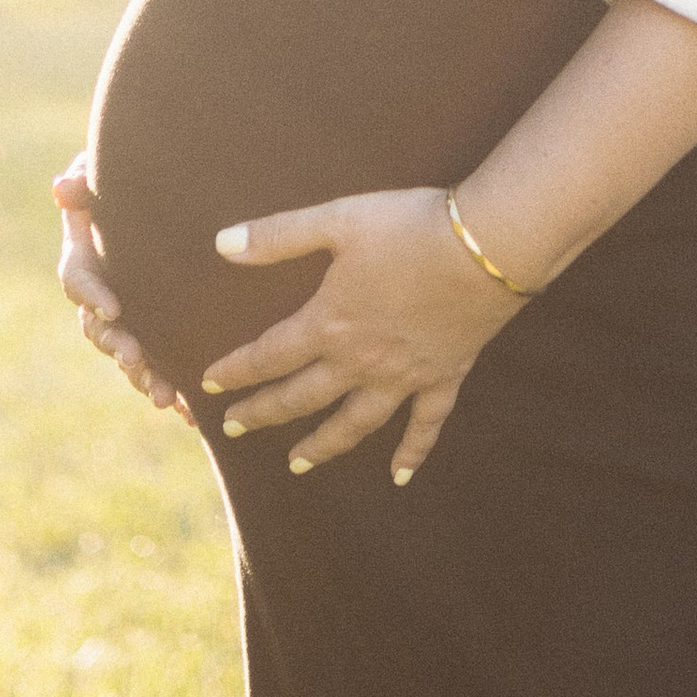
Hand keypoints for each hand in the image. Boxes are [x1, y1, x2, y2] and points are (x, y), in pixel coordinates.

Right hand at [52, 165, 193, 419]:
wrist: (167, 207)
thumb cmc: (131, 185)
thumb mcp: (107, 179)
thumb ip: (85, 183)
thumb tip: (63, 188)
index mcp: (86, 259)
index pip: (77, 279)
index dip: (91, 293)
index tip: (111, 306)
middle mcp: (103, 297)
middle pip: (99, 330)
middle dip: (117, 347)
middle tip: (135, 358)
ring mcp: (129, 321)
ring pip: (127, 357)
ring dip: (143, 378)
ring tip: (164, 396)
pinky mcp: (159, 337)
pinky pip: (161, 369)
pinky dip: (175, 393)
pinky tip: (190, 414)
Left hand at [200, 185, 523, 481]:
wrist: (487, 245)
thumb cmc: (410, 226)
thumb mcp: (338, 220)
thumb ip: (278, 235)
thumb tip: (220, 244)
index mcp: (329, 324)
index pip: (269, 356)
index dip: (237, 371)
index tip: (209, 385)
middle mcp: (360, 362)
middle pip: (302, 397)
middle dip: (264, 413)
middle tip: (235, 429)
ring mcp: (403, 377)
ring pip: (354, 424)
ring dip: (323, 446)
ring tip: (297, 464)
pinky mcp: (443, 377)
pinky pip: (424, 426)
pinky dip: (412, 453)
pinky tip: (399, 477)